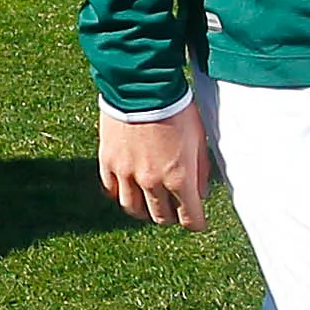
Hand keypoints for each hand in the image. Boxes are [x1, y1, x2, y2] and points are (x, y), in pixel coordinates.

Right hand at [99, 101, 213, 228]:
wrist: (142, 86)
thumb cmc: (175, 109)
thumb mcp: (199, 139)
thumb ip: (201, 170)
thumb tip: (200, 193)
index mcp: (180, 178)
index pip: (190, 218)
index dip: (196, 223)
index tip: (198, 221)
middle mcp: (152, 182)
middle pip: (162, 217)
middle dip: (172, 216)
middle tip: (176, 208)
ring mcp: (127, 175)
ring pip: (134, 209)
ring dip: (145, 210)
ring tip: (150, 202)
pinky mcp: (108, 163)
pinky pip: (112, 191)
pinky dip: (121, 194)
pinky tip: (128, 189)